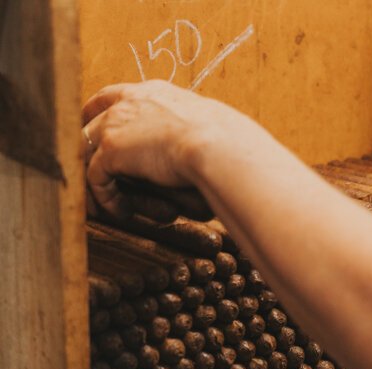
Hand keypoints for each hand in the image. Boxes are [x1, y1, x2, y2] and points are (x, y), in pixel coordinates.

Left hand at [82, 80, 254, 217]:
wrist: (218, 145)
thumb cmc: (226, 141)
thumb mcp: (206, 128)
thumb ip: (191, 132)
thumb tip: (202, 150)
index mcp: (154, 93)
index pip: (114, 96)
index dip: (103, 114)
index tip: (102, 132)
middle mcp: (130, 101)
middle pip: (91, 119)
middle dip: (87, 145)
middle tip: (92, 173)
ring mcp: (116, 124)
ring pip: (86, 150)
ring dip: (96, 178)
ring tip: (109, 201)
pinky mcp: (111, 150)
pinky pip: (96, 178)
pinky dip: (106, 198)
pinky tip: (122, 212)